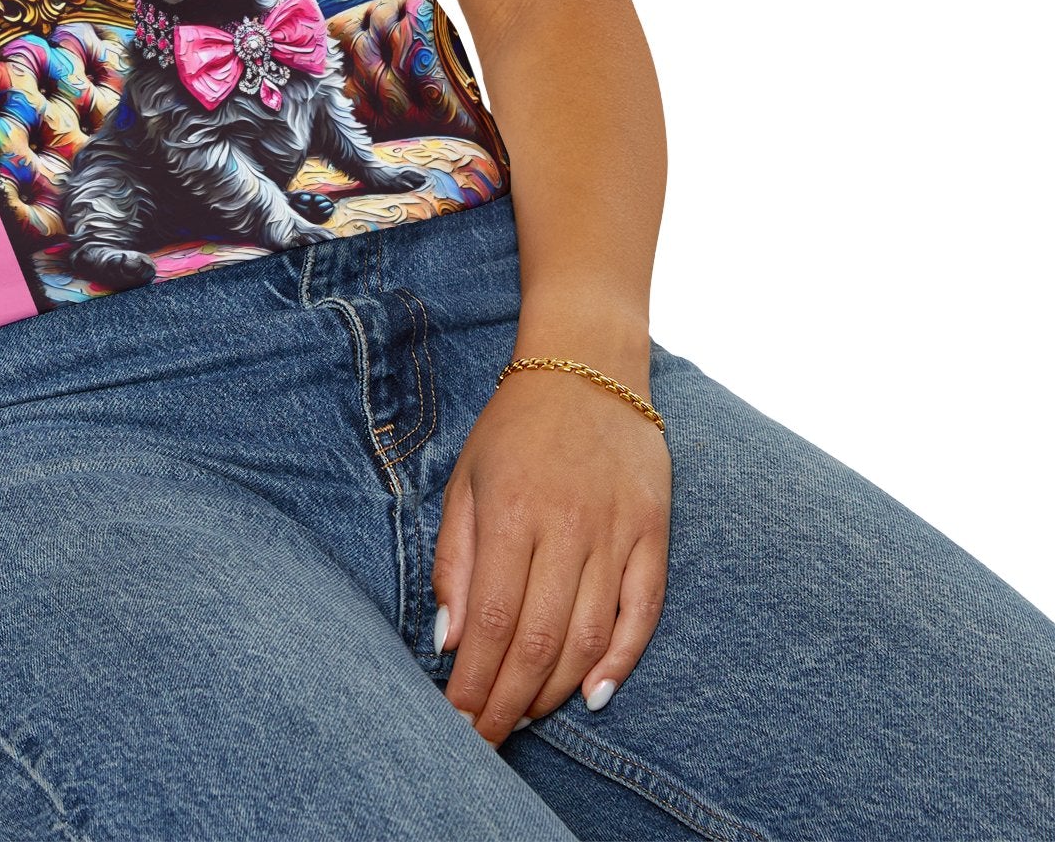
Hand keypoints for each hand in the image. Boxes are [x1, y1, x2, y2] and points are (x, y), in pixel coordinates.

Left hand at [432, 360, 671, 744]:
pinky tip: (594, 694)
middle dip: (509, 701)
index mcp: (511, 512)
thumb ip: (455, 560)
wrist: (587, 365)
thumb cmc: (515, 427)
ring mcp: (616, 531)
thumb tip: (449, 639)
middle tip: (487, 739)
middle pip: (539, 640)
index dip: (475, 681)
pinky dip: (621, 660)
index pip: (492, 621)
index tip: (457, 720)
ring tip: (526, 718)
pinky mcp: (654, 532)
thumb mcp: (466, 479)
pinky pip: (643, 611)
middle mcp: (566, 526)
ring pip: (589, 636)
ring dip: (555, 689)